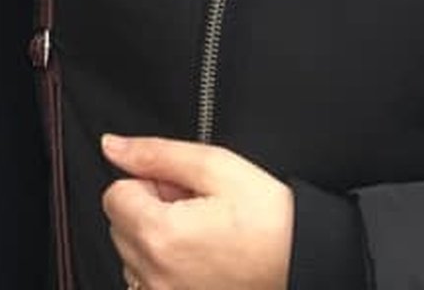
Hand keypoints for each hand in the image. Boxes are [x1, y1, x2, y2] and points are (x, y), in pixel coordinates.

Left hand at [100, 133, 291, 289]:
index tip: (181, 189)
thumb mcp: (217, 168)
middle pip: (121, 224)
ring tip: (202, 233)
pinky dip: (165, 265)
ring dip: (157, 238)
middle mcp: (156, 274)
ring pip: (132, 253)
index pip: (115, 194)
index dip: (150, 183)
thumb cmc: (273, 221)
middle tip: (196, 209)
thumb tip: (113, 146)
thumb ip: (156, 154)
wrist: (310, 263)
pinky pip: (148, 280)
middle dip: (151, 209)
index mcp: (160, 235)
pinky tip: (201, 257)